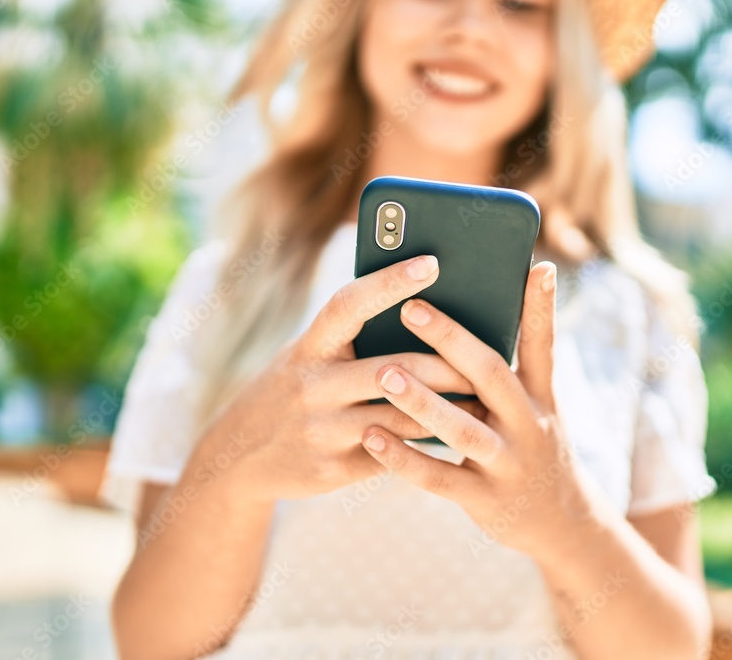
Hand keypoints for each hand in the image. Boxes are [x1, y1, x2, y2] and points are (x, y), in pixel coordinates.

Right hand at [197, 254, 480, 502]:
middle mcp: (311, 386)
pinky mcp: (332, 470)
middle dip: (448, 364)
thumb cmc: (294, 388)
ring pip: (401, 416)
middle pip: (394, 369)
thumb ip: (352, 339)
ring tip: (488, 399)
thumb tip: (422, 311)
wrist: (238, 456)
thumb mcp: (308, 356)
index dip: (389, 282)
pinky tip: (457, 438)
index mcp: (308, 346)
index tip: (433, 262)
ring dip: (449, 410)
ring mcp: (320, 431)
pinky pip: (393, 453)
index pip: (348, 304)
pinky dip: (427, 445)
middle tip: (493, 355)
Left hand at [359, 261, 597, 556]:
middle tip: (412, 308)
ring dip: (422, 401)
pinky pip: (439, 478)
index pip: (543, 345)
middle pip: (493, 377)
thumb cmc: (532, 447)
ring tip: (384, 373)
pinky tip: (371, 437)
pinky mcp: (485, 500)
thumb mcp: (536, 407)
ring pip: (462, 430)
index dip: (541, 308)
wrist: (560, 523)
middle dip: (453, 341)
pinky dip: (404, 458)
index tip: (536, 266)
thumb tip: (483, 313)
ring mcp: (508, 465)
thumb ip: (509, 369)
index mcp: (541, 397)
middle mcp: (530, 426)